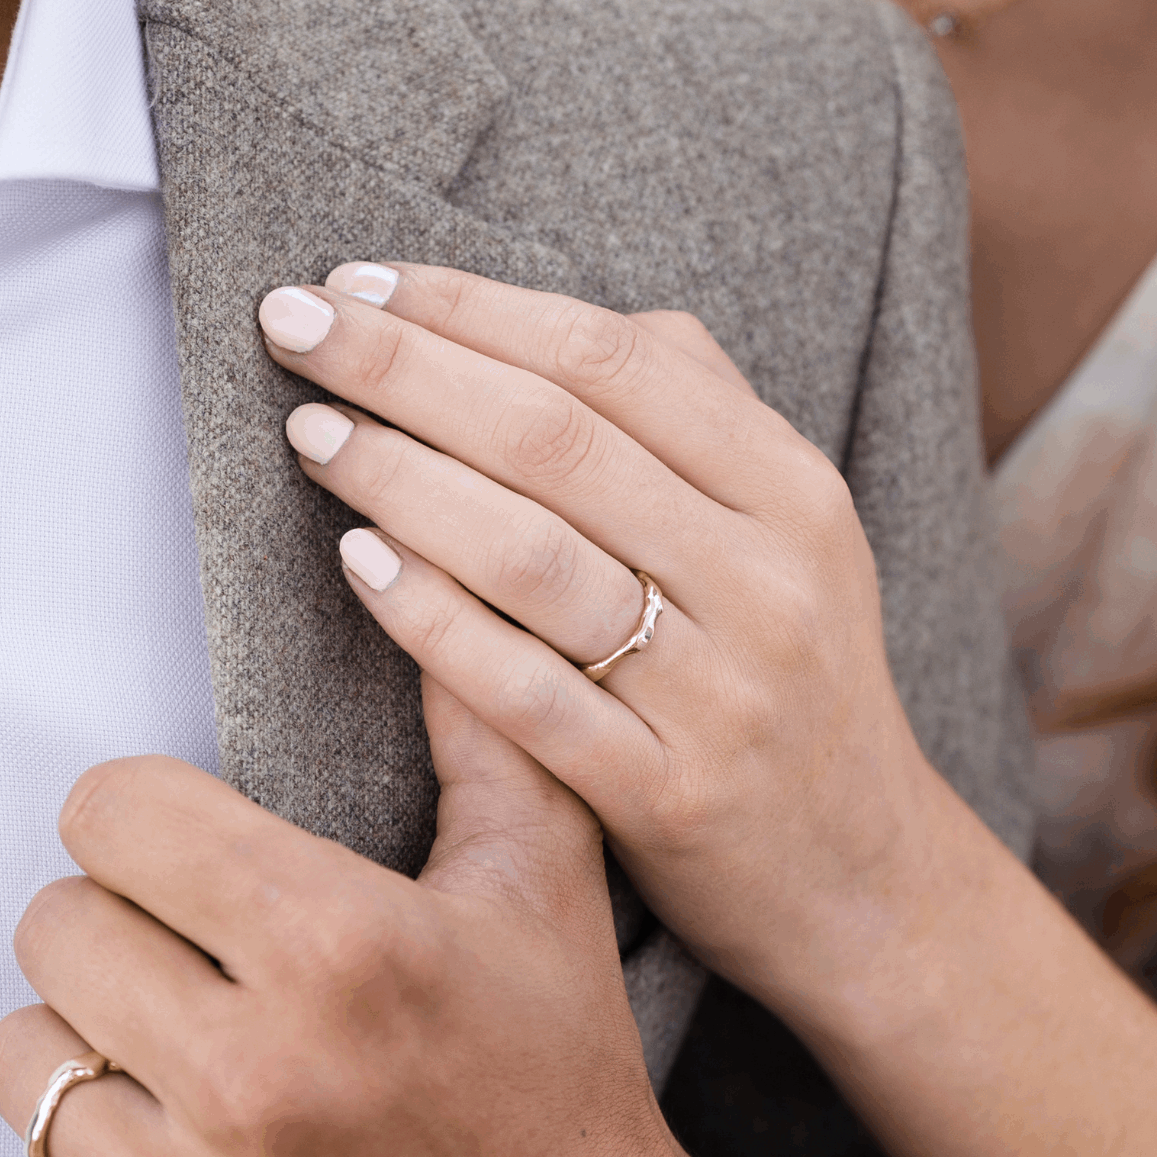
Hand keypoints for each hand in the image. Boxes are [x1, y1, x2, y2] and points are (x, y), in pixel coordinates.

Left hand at [0, 693, 820, 1156]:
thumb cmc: (565, 1097)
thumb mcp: (544, 895)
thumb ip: (474, 729)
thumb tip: (407, 569)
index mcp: (339, 948)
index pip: (109, 812)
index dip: (146, 823)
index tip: (183, 859)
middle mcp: (254, 1085)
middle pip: (53, 928)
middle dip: (117, 932)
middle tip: (192, 972)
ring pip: (25, 1063)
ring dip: (91, 1056)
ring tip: (183, 1074)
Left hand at [255, 266, 962, 1038]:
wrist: (863, 878)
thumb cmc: (784, 684)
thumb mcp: (788, 539)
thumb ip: (694, 420)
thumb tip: (555, 320)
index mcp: (790, 490)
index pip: (611, 358)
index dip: (471, 308)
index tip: (357, 278)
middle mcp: (764, 577)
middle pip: (557, 438)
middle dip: (407, 368)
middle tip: (294, 326)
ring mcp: (719, 691)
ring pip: (535, 555)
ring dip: (403, 480)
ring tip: (309, 435)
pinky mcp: (667, 794)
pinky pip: (528, 692)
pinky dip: (434, 620)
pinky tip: (356, 562)